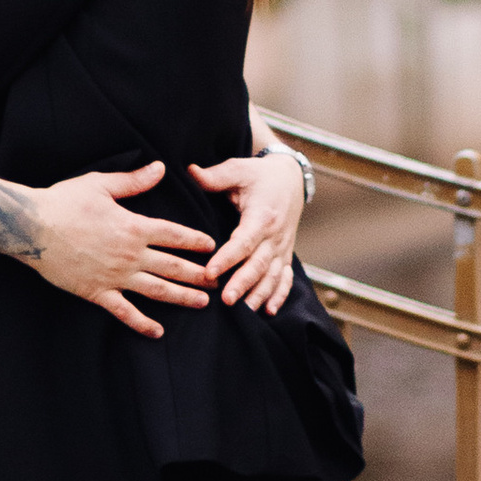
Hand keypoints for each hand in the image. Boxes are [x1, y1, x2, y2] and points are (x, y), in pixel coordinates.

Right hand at [26, 162, 215, 336]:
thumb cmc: (65, 201)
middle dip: (198, 274)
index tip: (213, 246)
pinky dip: (142, 324)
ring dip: (182, 298)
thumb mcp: (101, 184)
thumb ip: (134, 180)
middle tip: (218, 281)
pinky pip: (125, 312)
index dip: (195, 241)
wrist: (32, 228)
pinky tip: (158, 332)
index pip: (174, 235)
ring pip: (157, 291)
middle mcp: (130, 254)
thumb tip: (161, 168)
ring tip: (202, 302)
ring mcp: (115, 276)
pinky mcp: (97, 292)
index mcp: (134, 226)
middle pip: (173, 266)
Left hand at [196, 134, 305, 314]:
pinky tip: (268, 311)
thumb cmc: (259, 175)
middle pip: (259, 263)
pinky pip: (285, 278)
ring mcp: (283, 247)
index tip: (209, 272)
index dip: (227, 258)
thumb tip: (190, 171)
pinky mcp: (285, 254)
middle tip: (226, 300)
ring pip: (273, 276)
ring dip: (259, 295)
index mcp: (262, 215)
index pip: (244, 241)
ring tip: (243, 312)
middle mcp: (276, 234)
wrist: (291, 178)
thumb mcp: (238, 169)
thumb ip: (215, 176)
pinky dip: (279, 295)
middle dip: (243, 283)